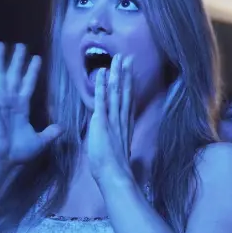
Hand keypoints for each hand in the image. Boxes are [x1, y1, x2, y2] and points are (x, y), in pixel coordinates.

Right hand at [0, 42, 60, 166]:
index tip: (36, 58)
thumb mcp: (40, 140)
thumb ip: (50, 133)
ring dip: (0, 59)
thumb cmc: (18, 153)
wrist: (4, 160)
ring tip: (0, 44)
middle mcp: (9, 101)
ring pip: (0, 75)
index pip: (27, 84)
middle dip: (17, 60)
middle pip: (14, 75)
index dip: (32, 72)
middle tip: (20, 45)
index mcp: (21, 108)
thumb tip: (61, 128)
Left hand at [87, 54, 133, 184]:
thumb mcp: (118, 152)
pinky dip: (101, 85)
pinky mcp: (102, 121)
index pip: (127, 101)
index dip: (128, 85)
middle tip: (127, 57)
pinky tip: (101, 73)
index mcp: (125, 126)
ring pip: (116, 92)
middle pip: (124, 92)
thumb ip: (120, 142)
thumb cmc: (114, 169)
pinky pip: (101, 99)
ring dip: (116, 75)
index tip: (130, 73)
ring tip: (118, 59)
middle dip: (125, 74)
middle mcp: (122, 119)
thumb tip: (123, 143)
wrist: (114, 175)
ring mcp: (113, 119)